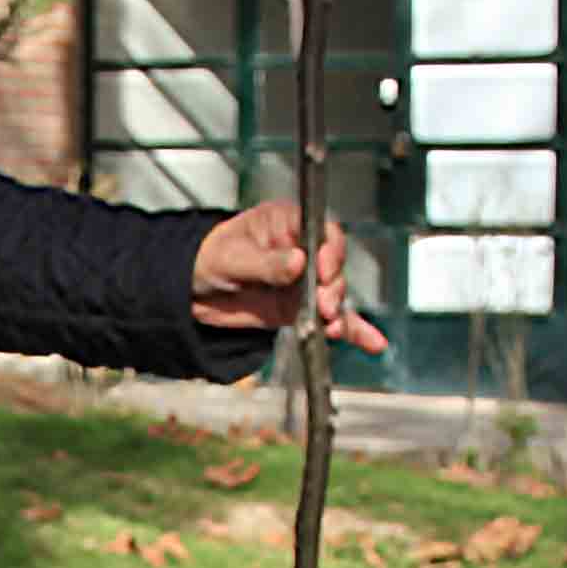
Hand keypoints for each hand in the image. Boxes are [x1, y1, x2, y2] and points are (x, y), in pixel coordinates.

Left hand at [192, 201, 387, 354]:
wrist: (193, 291)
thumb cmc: (210, 258)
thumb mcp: (231, 258)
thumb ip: (265, 262)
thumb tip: (298, 261)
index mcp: (287, 224)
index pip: (322, 232)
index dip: (329, 251)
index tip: (324, 270)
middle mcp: (303, 250)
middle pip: (334, 266)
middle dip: (332, 288)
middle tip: (324, 305)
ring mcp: (305, 280)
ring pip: (334, 295)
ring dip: (336, 312)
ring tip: (331, 327)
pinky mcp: (303, 307)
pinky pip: (332, 318)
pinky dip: (352, 331)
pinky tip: (373, 343)